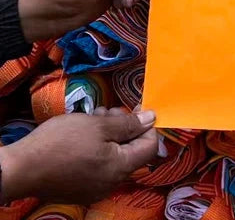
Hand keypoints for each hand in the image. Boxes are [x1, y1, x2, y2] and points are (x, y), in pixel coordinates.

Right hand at [0, 108, 156, 202]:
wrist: (21, 168)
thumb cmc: (62, 143)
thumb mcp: (98, 125)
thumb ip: (128, 124)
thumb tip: (152, 119)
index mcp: (120, 168)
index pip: (150, 146)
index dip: (147, 125)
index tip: (136, 108)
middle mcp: (111, 183)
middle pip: (131, 151)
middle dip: (124, 127)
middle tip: (108, 111)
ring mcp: (94, 188)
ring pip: (114, 155)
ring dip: (109, 134)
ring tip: (94, 118)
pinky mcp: (79, 188)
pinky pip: (98, 165)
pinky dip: (97, 148)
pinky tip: (83, 134)